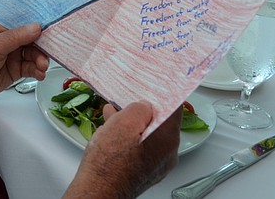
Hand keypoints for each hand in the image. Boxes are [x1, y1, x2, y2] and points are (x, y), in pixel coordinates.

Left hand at [0, 20, 48, 111]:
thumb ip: (15, 37)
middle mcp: (9, 38)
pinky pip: (32, 67)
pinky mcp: (16, 69)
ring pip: (34, 53)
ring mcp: (13, 54)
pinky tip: (39, 73)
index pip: (22, 20)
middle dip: (43, 44)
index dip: (37, 21)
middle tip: (50, 51)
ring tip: (41, 66)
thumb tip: (35, 27)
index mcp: (0, 26)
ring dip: (41, 59)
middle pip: (33, 38)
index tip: (52, 24)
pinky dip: (38, 70)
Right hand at [64, 101, 180, 198]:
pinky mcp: (145, 171)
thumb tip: (144, 106)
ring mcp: (157, 164)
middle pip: (161, 122)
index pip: (175, 108)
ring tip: (114, 115)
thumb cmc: (109, 162)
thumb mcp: (123, 122)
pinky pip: (142, 148)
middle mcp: (167, 153)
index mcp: (167, 138)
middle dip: (143, 110)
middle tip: (128, 101)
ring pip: (149, 135)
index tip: (155, 86)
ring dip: (133, 123)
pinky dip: (130, 138)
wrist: (98, 190)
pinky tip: (113, 132)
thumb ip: (140, 108)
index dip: (164, 94)